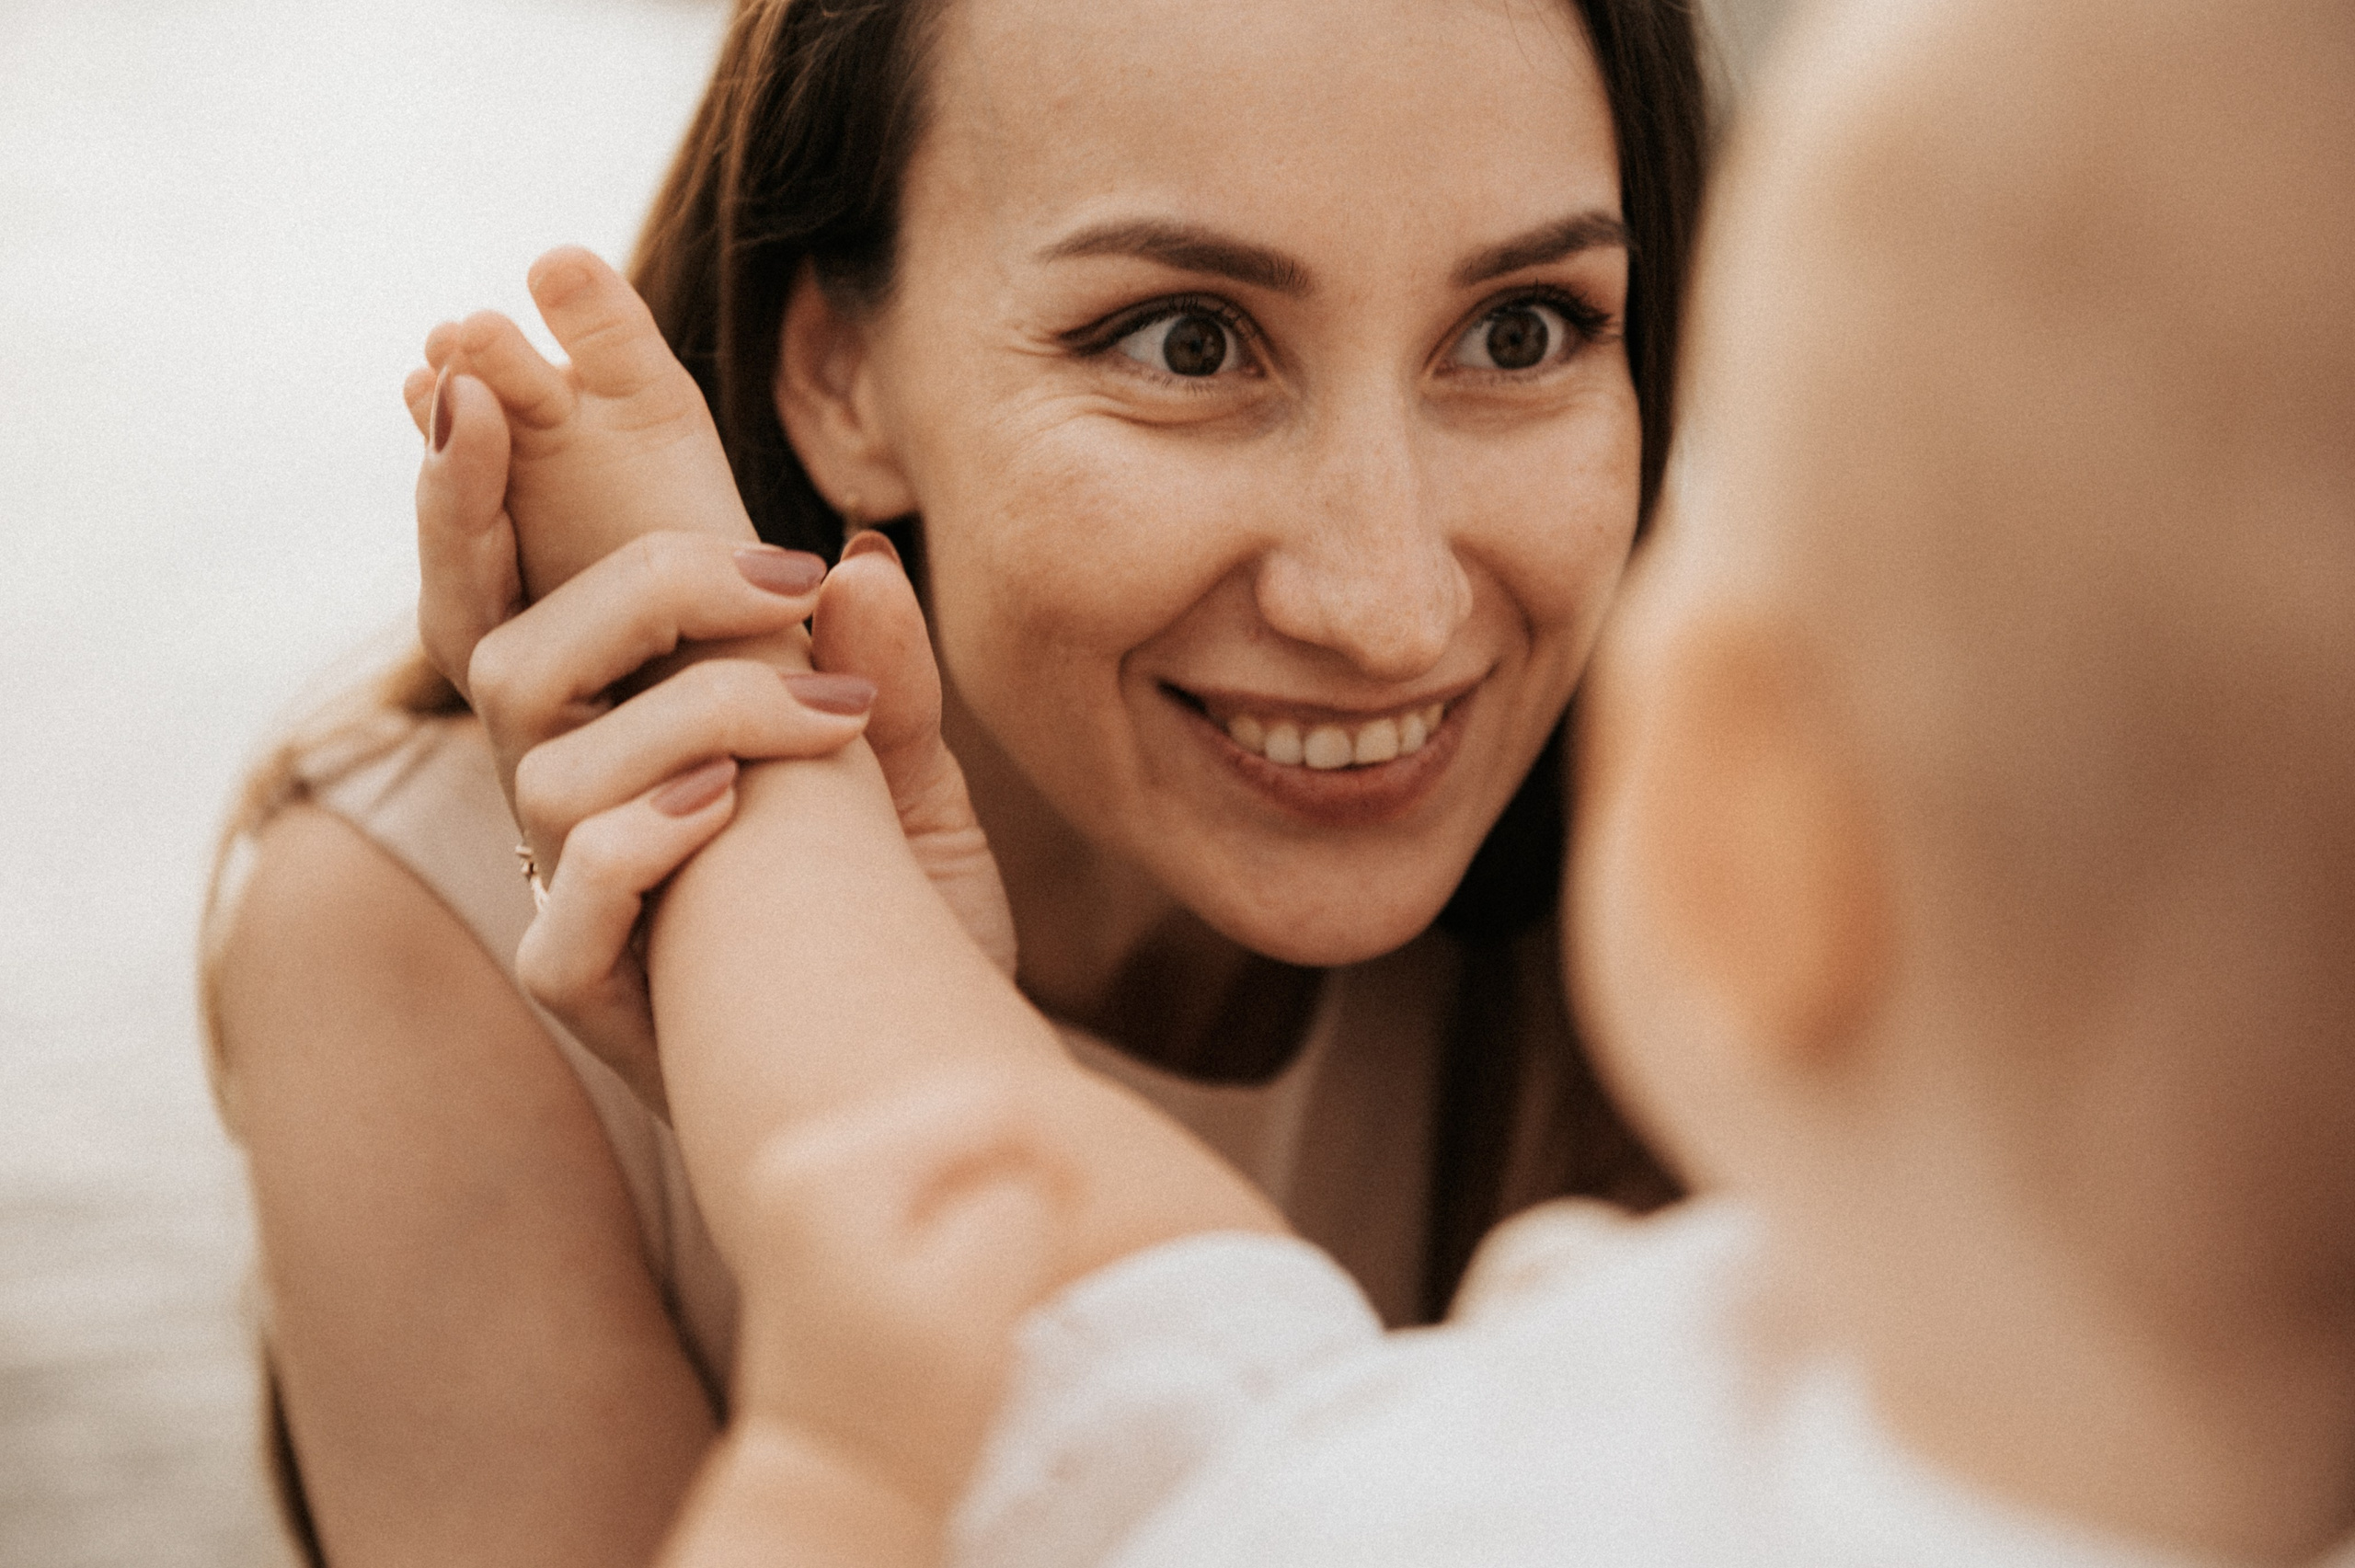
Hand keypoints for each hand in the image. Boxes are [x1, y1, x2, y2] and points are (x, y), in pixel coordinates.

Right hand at [407, 369, 1015, 1114]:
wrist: (929, 1080)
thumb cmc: (903, 925)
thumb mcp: (910, 782)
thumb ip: (887, 677)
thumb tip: (857, 558)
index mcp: (629, 722)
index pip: (528, 585)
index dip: (483, 485)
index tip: (484, 366)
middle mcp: (580, 795)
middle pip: (511, 655)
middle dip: (617, 584)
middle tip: (766, 569)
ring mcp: (579, 894)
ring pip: (545, 768)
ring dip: (683, 712)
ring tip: (817, 715)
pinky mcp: (599, 995)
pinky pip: (565, 917)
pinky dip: (636, 849)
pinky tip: (723, 808)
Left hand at [734, 1068, 1069, 1512]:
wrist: (833, 1492)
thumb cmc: (904, 1410)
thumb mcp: (977, 1301)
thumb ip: (1018, 1205)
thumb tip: (1030, 1171)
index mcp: (832, 1167)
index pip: (986, 1104)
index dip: (1054, 1154)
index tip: (1072, 1227)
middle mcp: (802, 1156)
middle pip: (959, 1114)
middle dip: (1018, 1169)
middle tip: (1040, 1251)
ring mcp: (802, 1184)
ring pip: (945, 1144)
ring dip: (992, 1193)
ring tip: (1000, 1271)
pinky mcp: (818, 1216)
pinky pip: (919, 1178)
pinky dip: (961, 1212)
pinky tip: (967, 1274)